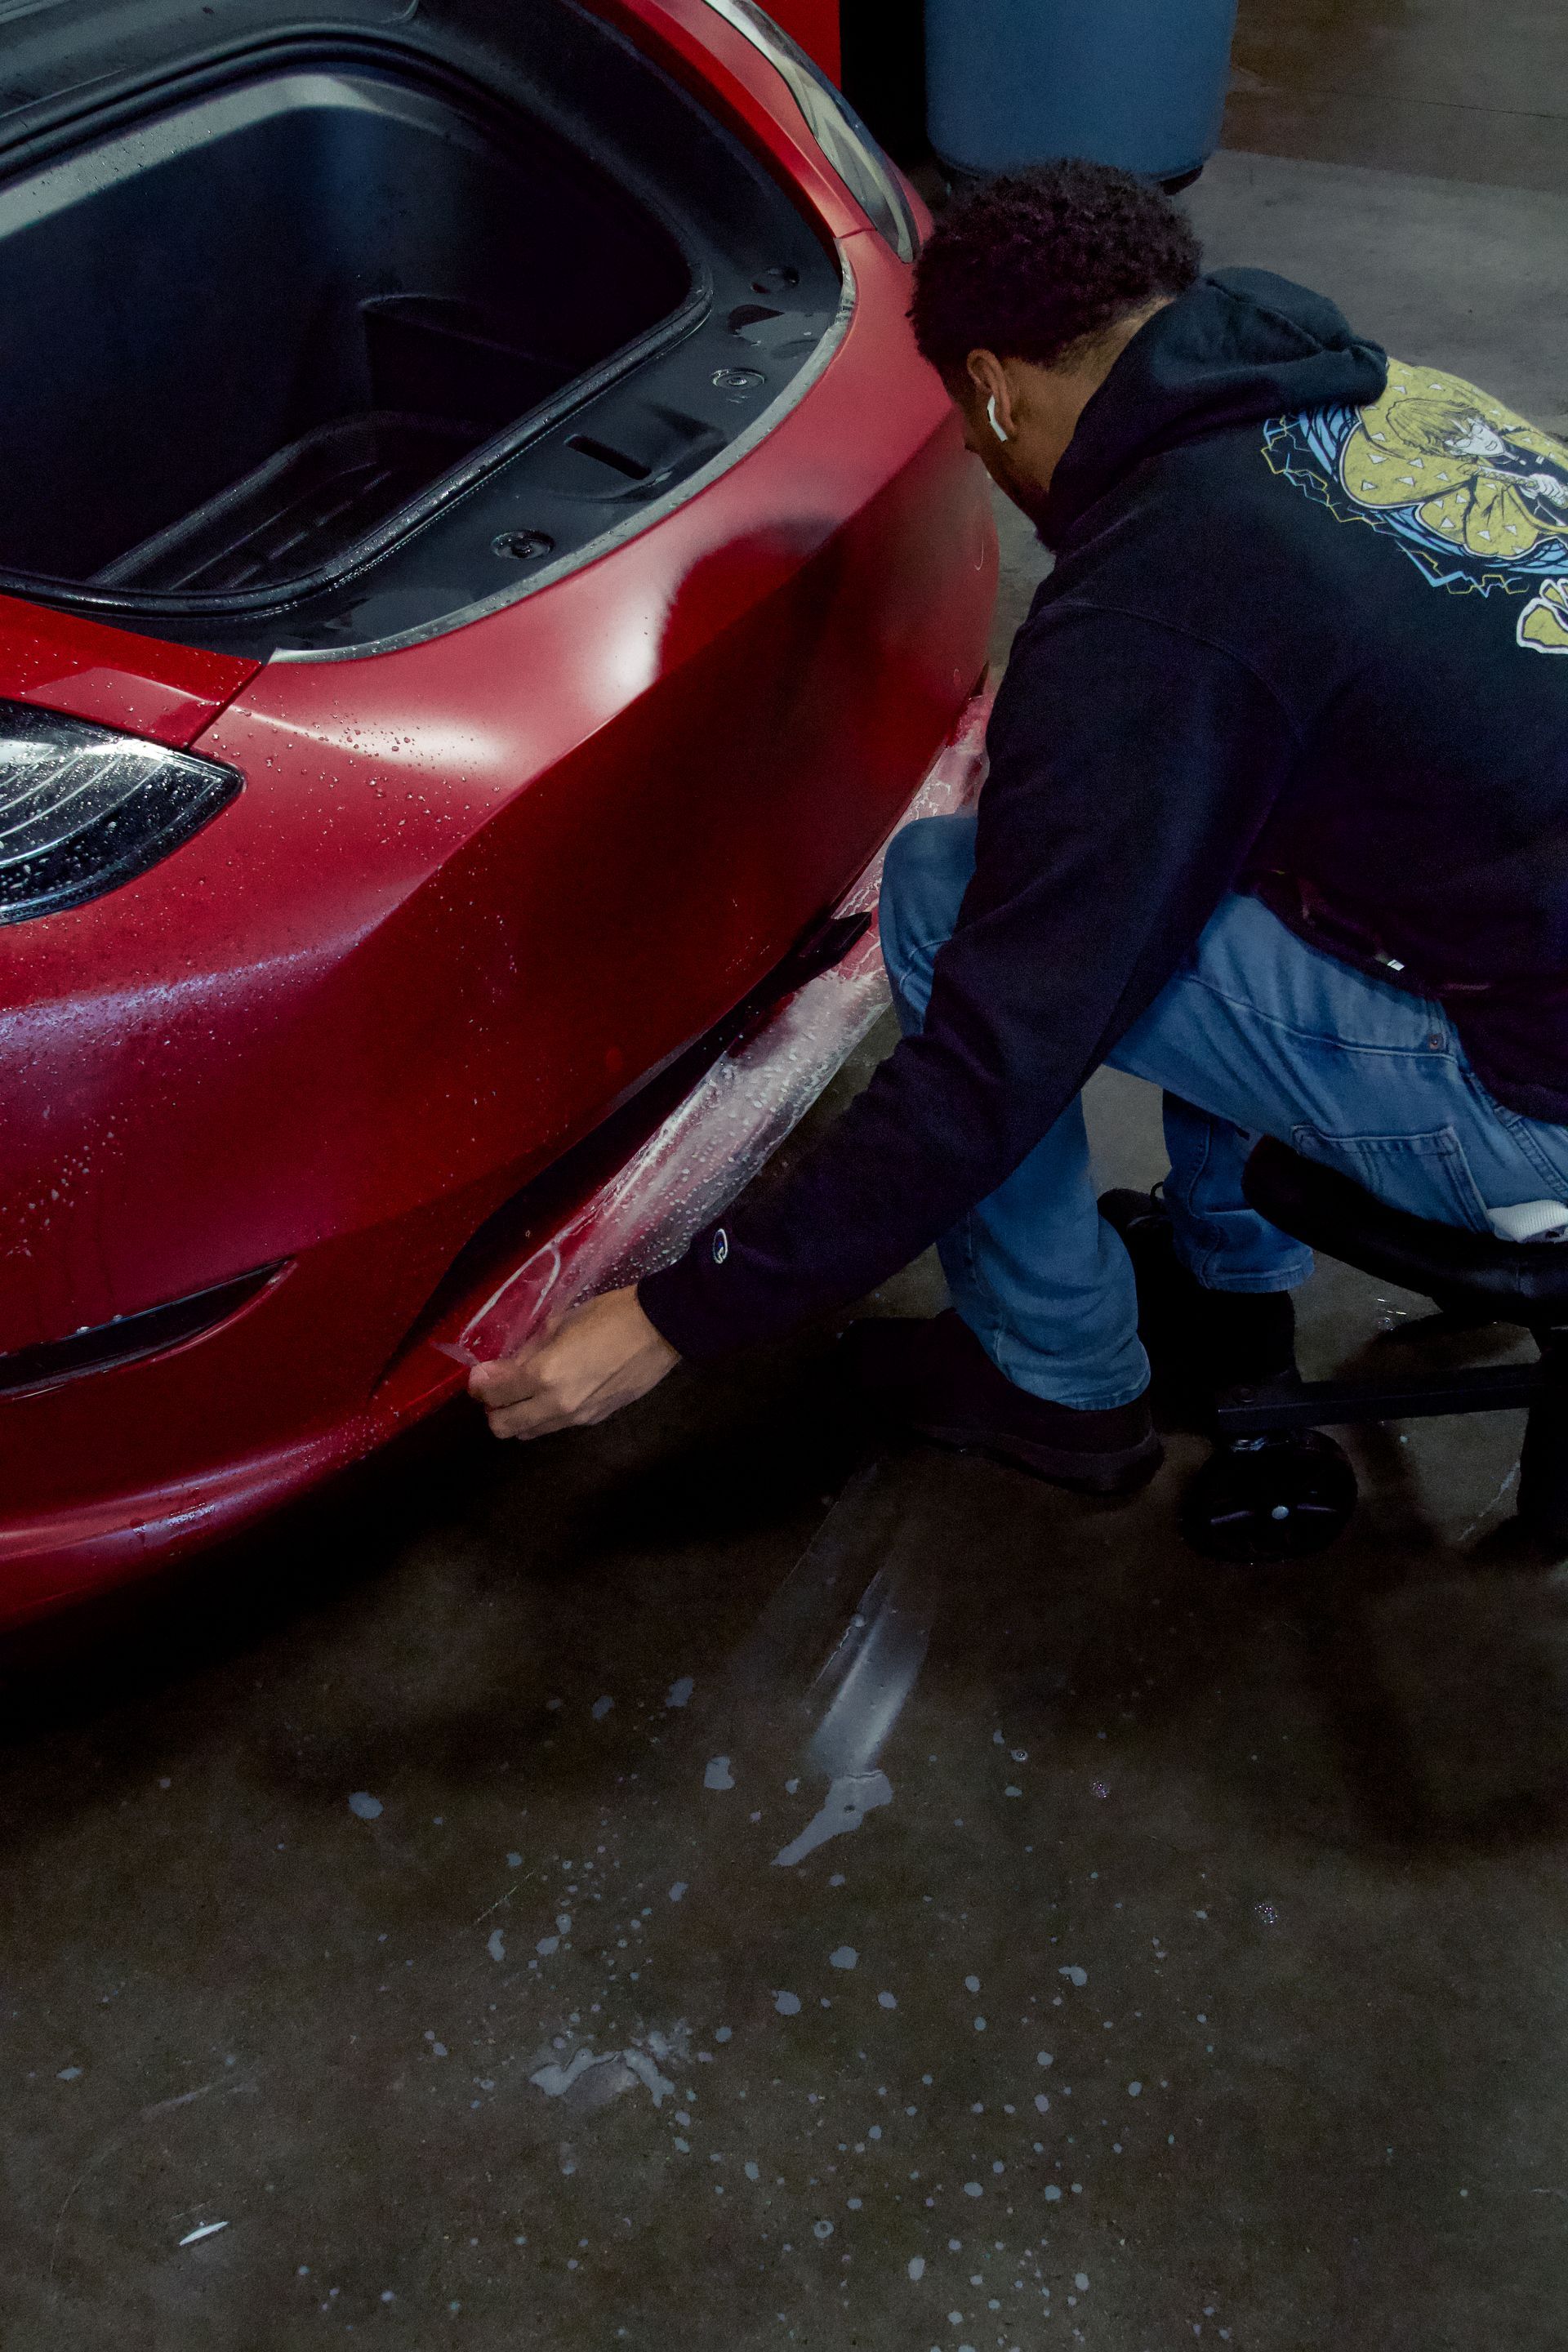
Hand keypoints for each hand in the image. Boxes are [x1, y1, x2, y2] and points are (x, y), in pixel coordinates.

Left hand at [467, 1285, 678, 1439]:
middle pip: (503, 1427)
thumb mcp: (560, 1322)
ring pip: (529, 1432)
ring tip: (525, 1391)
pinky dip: (545, 1414)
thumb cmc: (610, 1315)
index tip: (479, 1374)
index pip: (493, 1394)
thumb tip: (509, 1365)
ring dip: (518, 1416)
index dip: (478, 1385)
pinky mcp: (595, 1419)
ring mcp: (577, 1417)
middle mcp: (556, 1405)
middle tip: (498, 1388)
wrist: (661, 1330)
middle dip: (492, 1409)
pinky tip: (557, 1392)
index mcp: (544, 1375)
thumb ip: (529, 1349)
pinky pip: (556, 1426)